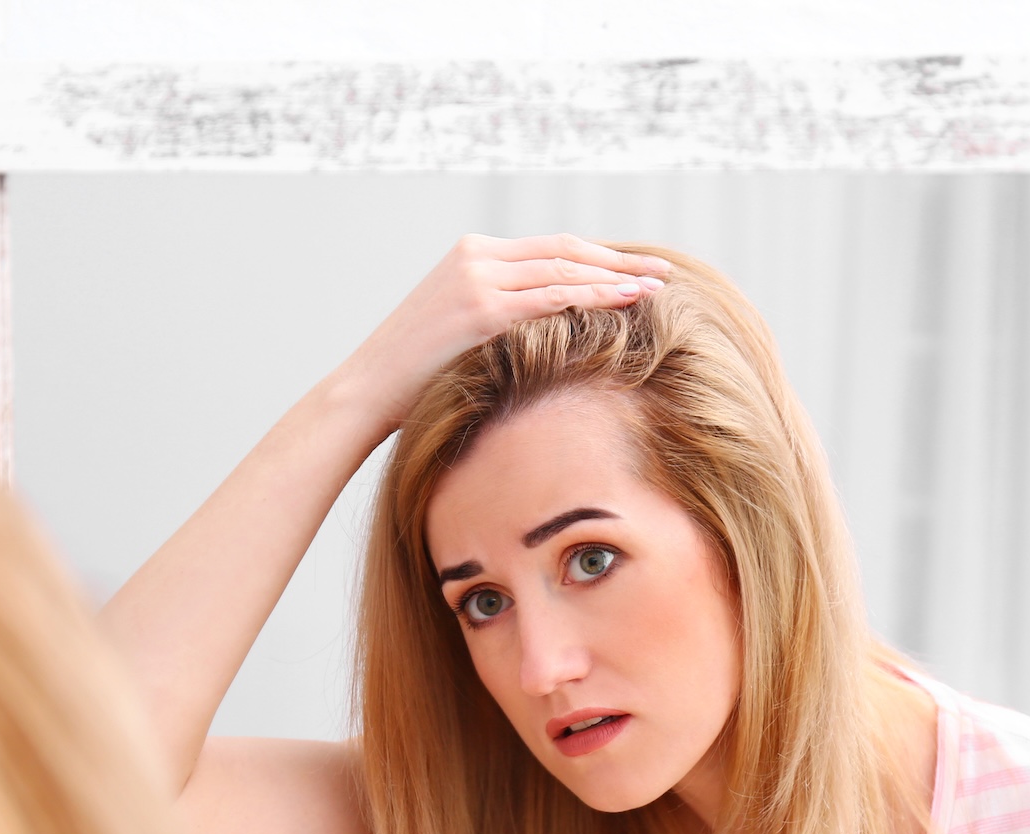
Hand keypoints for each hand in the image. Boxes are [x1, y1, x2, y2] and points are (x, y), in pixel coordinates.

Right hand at [334, 234, 669, 432]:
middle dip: (618, 261)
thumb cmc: (416, 375)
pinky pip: (550, 297)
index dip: (598, 256)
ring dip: (614, 278)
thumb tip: (549, 332)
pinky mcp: (480, 308)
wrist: (367, 390)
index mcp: (472, 254)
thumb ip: (501, 315)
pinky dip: (592, 295)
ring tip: (656, 288)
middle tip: (662, 272)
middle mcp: (476, 256)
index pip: (550, 247)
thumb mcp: (461, 331)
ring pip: (563, 269)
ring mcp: (478, 279)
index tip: (635, 268)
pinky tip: (625, 301)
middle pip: (565, 250)